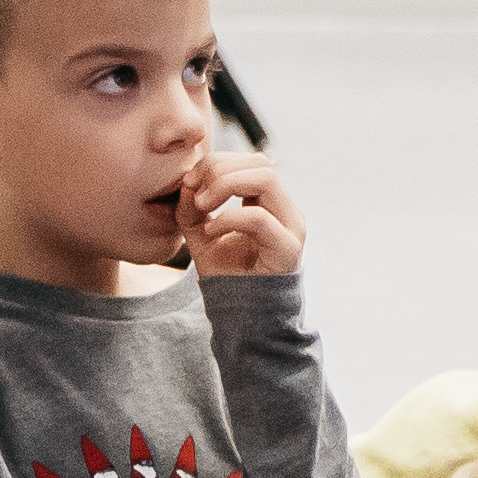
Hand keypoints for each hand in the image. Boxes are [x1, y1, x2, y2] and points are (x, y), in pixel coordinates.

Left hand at [177, 152, 302, 277]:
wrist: (243, 316)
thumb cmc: (227, 275)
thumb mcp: (201, 235)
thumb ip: (193, 209)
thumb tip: (187, 182)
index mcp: (270, 203)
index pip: (251, 161)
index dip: (217, 162)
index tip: (188, 181)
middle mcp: (286, 211)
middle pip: (260, 163)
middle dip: (219, 170)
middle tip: (193, 193)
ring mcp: (291, 227)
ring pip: (265, 179)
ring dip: (224, 186)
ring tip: (201, 207)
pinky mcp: (287, 248)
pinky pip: (259, 218)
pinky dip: (228, 219)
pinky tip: (210, 232)